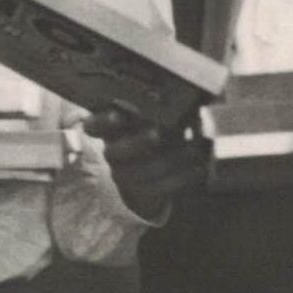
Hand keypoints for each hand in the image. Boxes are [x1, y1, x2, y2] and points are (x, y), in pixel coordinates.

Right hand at [84, 106, 207, 222]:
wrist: (150, 172)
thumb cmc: (150, 132)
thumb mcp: (149, 119)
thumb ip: (156, 110)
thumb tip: (182, 99)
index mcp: (109, 130)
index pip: (93, 126)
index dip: (102, 122)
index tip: (118, 116)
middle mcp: (112, 153)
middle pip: (114, 152)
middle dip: (137, 143)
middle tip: (157, 133)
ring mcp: (125, 176)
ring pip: (142, 171)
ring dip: (170, 159)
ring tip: (193, 148)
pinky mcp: (143, 193)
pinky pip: (162, 187)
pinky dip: (183, 176)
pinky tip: (199, 166)